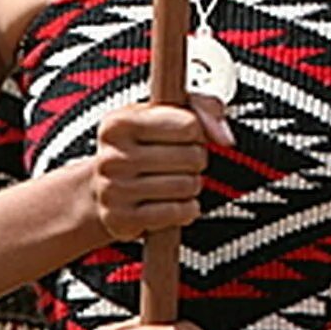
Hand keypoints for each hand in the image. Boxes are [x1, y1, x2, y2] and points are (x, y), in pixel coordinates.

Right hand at [91, 95, 233, 240]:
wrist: (105, 189)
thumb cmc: (147, 145)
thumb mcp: (172, 113)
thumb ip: (205, 109)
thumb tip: (225, 139)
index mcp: (118, 123)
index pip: (189, 125)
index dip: (197, 133)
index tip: (183, 137)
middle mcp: (110, 157)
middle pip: (193, 157)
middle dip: (197, 161)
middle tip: (180, 163)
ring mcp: (112, 191)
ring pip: (187, 186)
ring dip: (192, 185)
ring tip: (175, 181)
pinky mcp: (121, 220)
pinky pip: (178, 212)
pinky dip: (186, 209)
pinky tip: (173, 203)